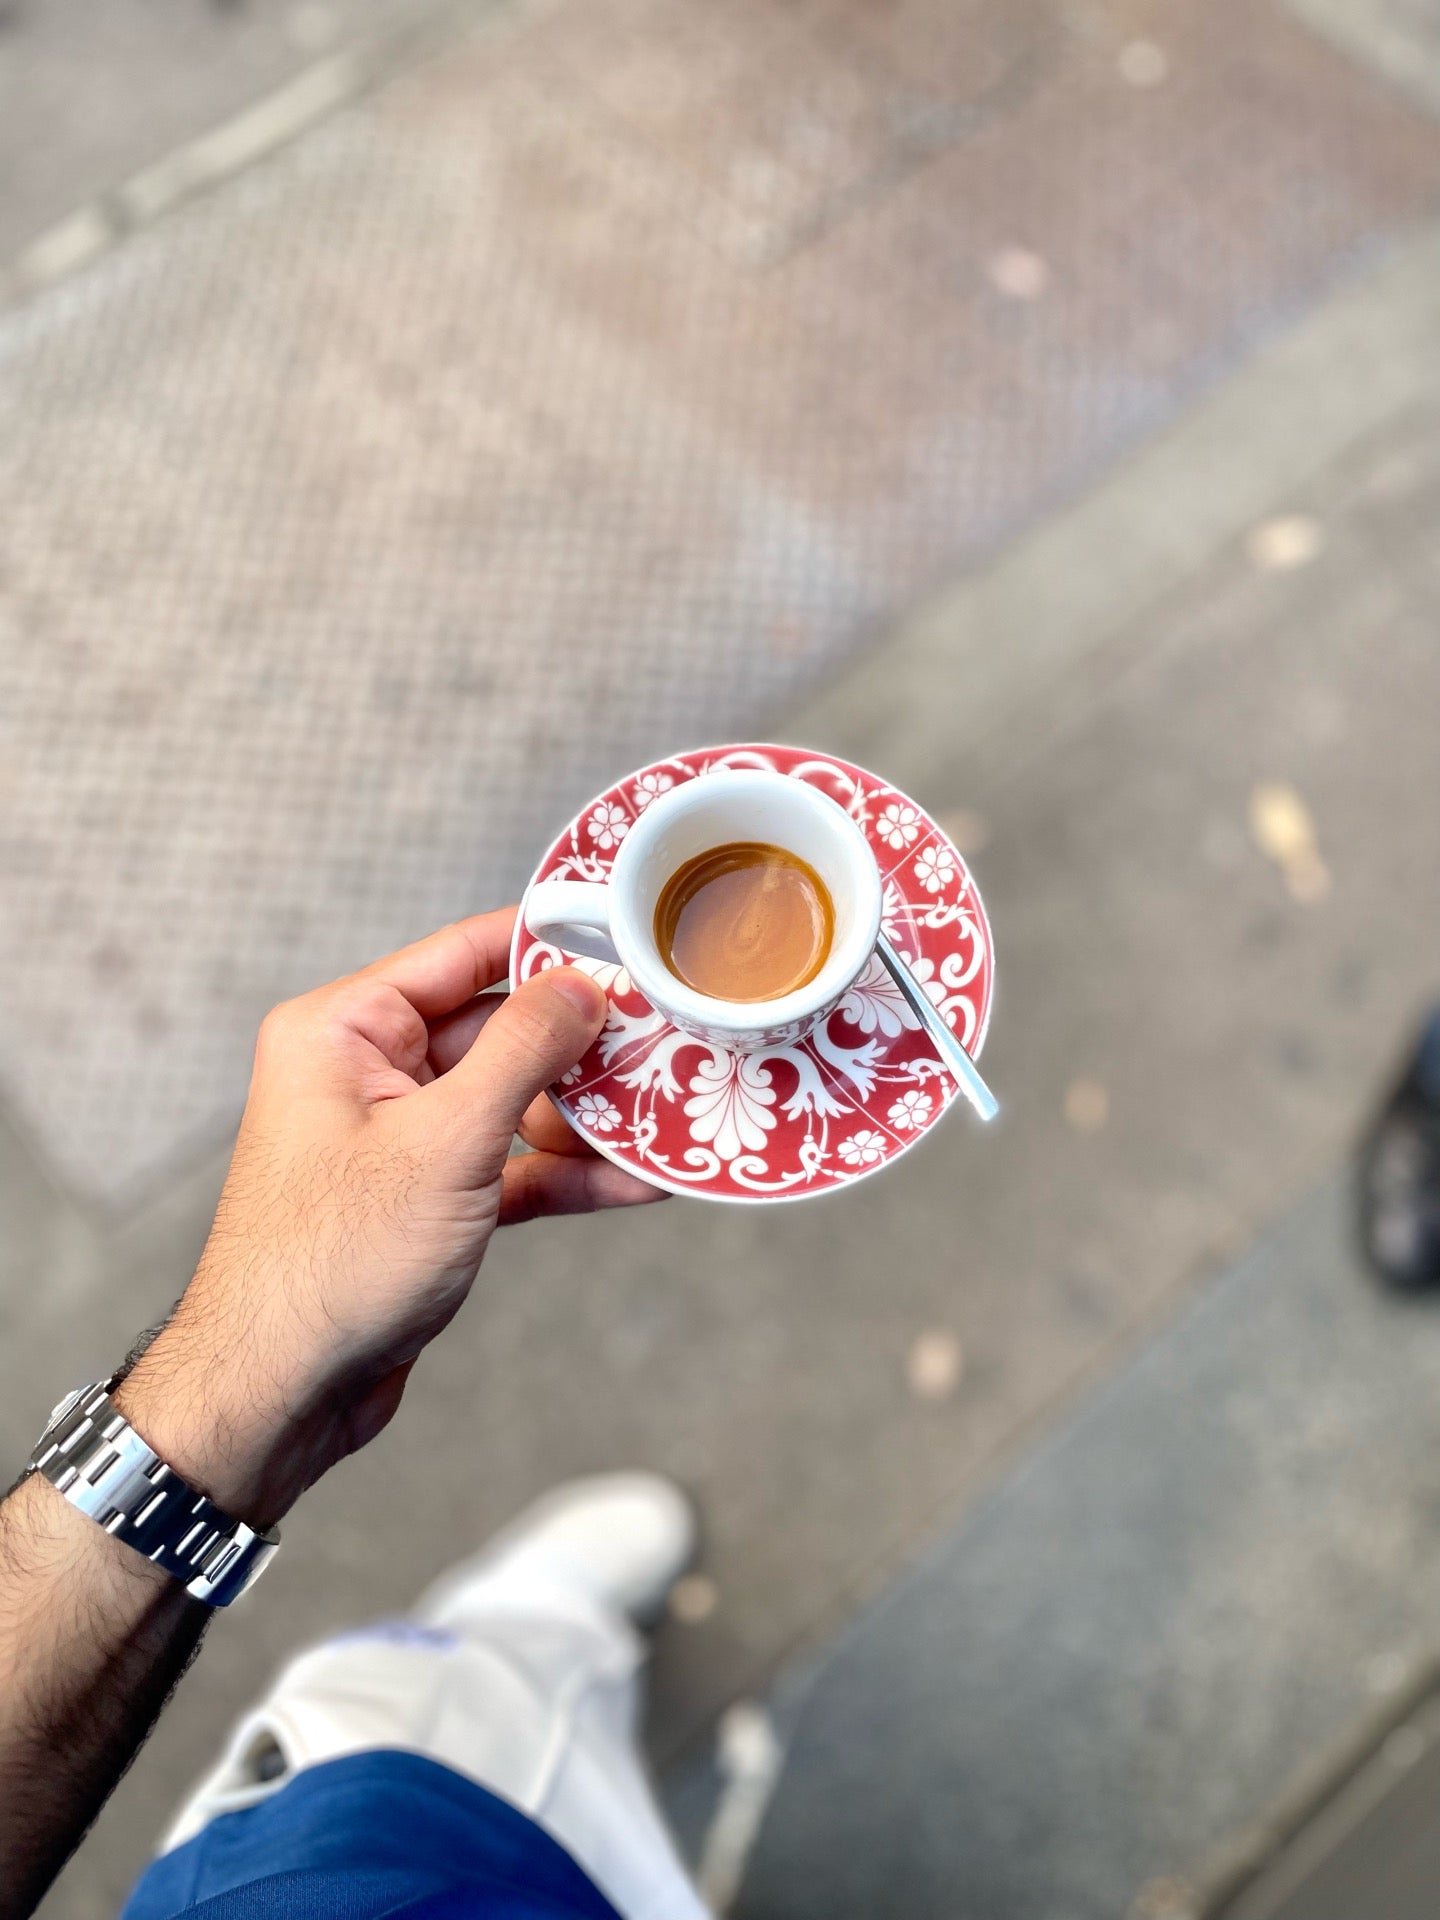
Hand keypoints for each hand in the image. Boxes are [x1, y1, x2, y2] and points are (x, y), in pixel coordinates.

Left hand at [112, 911, 659, 1527]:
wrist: (281, 1393)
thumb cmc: (330, 1265)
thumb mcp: (444, 1142)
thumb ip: (521, 1052)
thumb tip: (581, 987)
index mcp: (343, 1029)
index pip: (463, 954)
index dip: (548, 945)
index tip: (626, 940)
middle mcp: (366, 1071)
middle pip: (499, 1028)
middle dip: (583, 1045)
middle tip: (668, 1042)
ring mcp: (399, 1137)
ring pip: (514, 1100)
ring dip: (586, 1116)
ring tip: (665, 1116)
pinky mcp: (428, 1197)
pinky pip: (511, 1164)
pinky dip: (566, 1173)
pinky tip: (635, 1180)